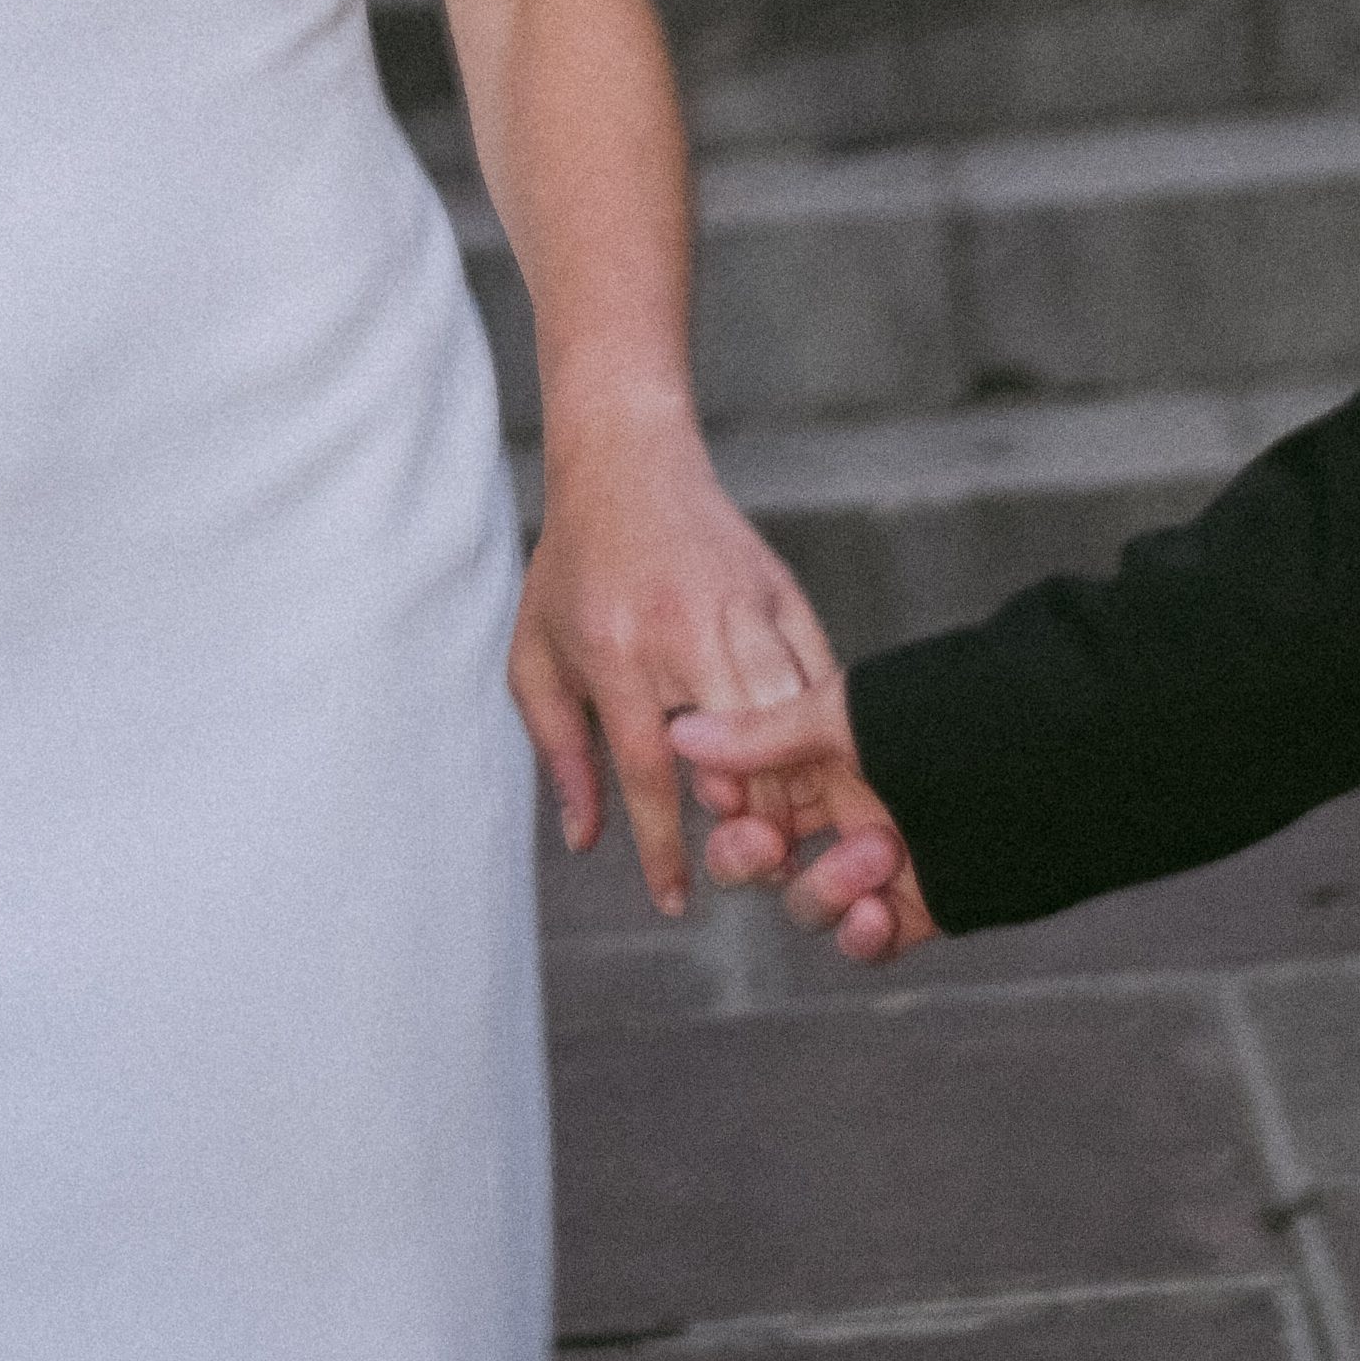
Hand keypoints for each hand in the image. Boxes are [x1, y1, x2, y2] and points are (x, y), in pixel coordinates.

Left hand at [511, 403, 843, 919]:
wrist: (627, 458)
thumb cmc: (574, 566)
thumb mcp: (537, 656)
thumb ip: (560, 751)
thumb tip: (584, 840)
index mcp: (616, 651)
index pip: (647, 773)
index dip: (664, 850)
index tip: (676, 902)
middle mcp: (683, 631)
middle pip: (739, 752)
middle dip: (749, 824)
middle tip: (751, 868)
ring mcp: (741, 608)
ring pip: (789, 720)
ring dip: (793, 784)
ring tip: (788, 831)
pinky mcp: (783, 592)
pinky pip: (818, 674)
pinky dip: (822, 727)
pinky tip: (817, 766)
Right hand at [668, 707, 935, 965]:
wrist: (1030, 773)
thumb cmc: (940, 726)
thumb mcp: (843, 716)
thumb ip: (761, 733)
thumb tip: (678, 734)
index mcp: (815, 753)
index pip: (740, 787)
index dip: (724, 801)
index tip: (724, 796)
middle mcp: (836, 809)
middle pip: (753, 854)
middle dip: (745, 856)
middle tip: (767, 843)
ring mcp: (868, 863)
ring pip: (803, 903)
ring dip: (829, 887)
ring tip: (883, 852)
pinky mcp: (906, 911)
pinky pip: (858, 944)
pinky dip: (860, 938)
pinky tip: (879, 912)